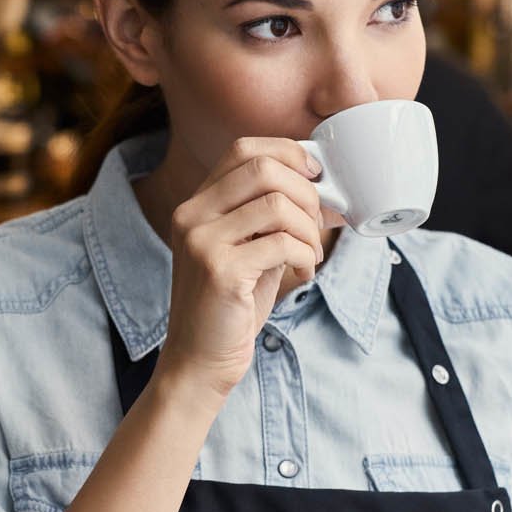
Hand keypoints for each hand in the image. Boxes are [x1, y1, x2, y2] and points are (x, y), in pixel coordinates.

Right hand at [154, 138, 326, 399]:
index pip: (243, 149)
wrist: (199, 361)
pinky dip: (305, 255)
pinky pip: (282, 243)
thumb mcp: (247, 250)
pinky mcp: (220, 271)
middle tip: (318, 223)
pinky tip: (302, 272)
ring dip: (309, 229)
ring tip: (310, 253)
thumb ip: (268, 216)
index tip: (315, 177)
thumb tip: (319, 183)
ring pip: (277, 204)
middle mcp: (191, 216)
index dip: (287, 154)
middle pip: (263, 169)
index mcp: (195, 206)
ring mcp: (202, 242)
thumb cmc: (230, 307)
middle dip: (306, 193)